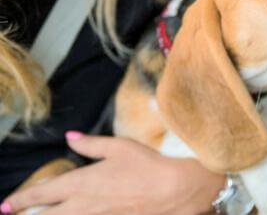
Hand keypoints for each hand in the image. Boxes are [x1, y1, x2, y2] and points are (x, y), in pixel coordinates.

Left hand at [2, 132, 223, 214]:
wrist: (172, 189)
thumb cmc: (146, 165)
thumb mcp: (119, 146)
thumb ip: (91, 143)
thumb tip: (70, 137)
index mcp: (83, 182)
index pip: (45, 192)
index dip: (23, 198)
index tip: (6, 204)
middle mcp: (85, 204)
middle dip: (29, 214)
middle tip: (11, 214)